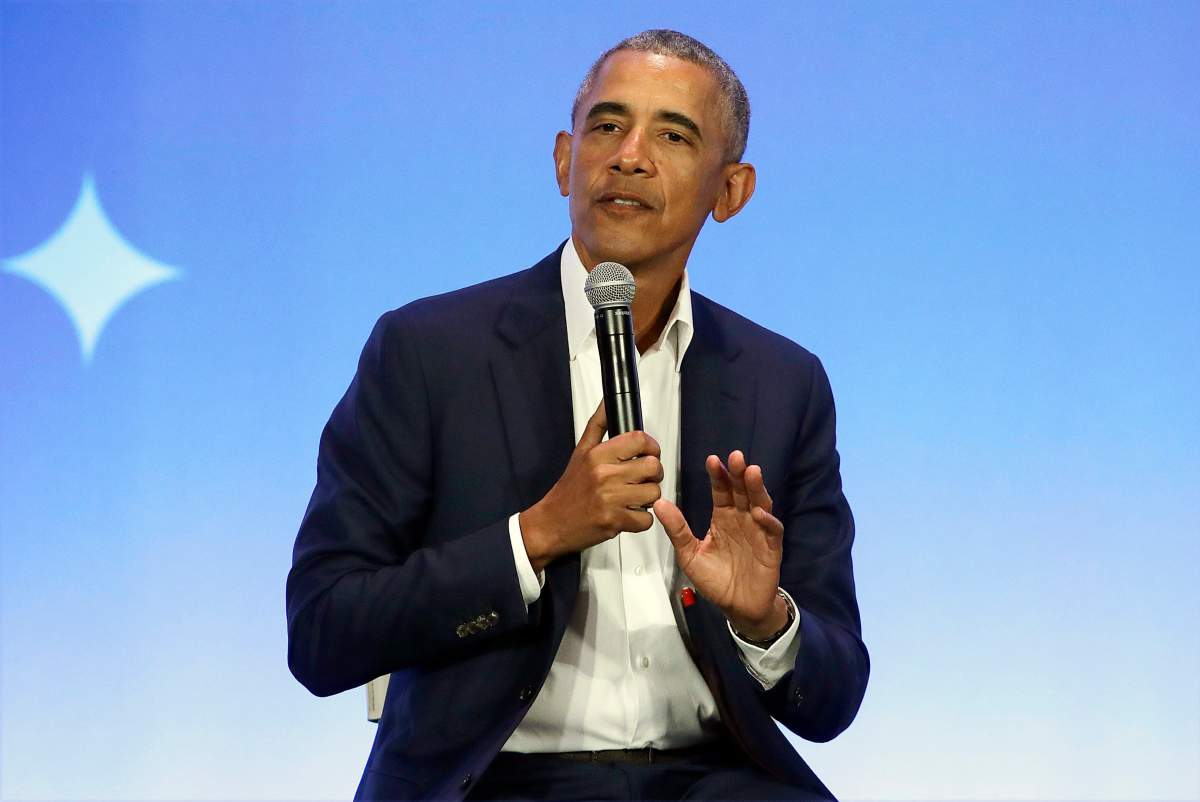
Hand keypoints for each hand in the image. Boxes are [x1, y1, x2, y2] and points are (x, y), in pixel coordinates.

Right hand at [519, 401, 663, 571]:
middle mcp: (604, 474)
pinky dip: (640, 520)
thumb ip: (598, 425)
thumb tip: (608, 401)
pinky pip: (646, 519)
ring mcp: (610, 499)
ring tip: (632, 499)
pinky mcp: (614, 521)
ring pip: (653, 493)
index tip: (648, 454)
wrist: (551, 522)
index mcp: (597, 455)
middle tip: (641, 480)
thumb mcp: (580, 451)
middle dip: (653, 475)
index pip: (639, 440)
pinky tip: (627, 514)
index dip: (651, 447)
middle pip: (653, 466)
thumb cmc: (569, 490)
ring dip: (647, 499)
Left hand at [654, 450, 787, 638]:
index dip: (718, 476)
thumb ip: (677, 530)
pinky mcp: (771, 548)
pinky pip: (772, 530)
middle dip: (739, 474)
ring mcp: (758, 531)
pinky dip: (768, 520)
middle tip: (736, 457)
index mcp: (722, 518)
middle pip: (742, 491)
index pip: (721, 491)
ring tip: (752, 472)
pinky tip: (759, 511)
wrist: (738, 607)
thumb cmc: (715, 580)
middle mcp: (741, 519)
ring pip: (760, 503)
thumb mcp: (690, 555)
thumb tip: (659, 503)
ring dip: (756, 488)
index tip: (712, 460)